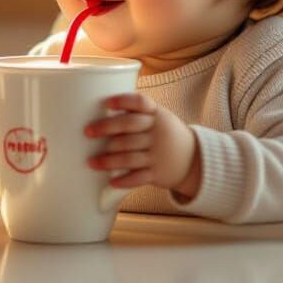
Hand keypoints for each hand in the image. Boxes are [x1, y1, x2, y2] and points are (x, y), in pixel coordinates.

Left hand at [85, 93, 200, 197]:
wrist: (194, 159)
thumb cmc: (166, 134)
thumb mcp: (160, 118)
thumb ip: (137, 114)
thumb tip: (100, 112)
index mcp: (156, 114)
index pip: (140, 102)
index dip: (123, 101)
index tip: (106, 103)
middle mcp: (158, 132)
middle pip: (129, 127)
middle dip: (106, 128)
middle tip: (88, 132)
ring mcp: (159, 153)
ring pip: (129, 156)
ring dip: (108, 160)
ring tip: (91, 162)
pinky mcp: (158, 173)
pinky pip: (138, 178)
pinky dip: (124, 180)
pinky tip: (111, 181)